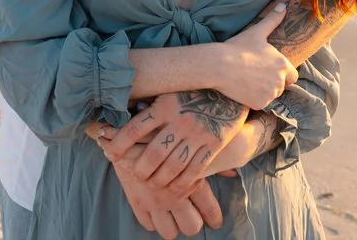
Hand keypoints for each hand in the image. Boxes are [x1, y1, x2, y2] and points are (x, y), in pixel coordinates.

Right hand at [92, 126, 223, 239]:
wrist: (124, 127)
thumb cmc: (165, 130)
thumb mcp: (190, 141)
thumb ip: (213, 160)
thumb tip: (232, 172)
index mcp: (191, 180)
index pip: (208, 208)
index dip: (214, 217)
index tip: (215, 223)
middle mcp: (174, 195)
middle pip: (190, 225)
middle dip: (193, 225)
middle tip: (193, 220)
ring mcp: (154, 201)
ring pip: (168, 231)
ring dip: (172, 227)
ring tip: (173, 219)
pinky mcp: (136, 201)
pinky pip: (147, 223)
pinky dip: (153, 222)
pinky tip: (156, 214)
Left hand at [101, 91, 249, 189]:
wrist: (231, 93)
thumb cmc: (193, 93)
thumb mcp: (170, 92)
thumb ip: (150, 105)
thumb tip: (119, 115)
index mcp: (165, 105)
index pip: (134, 128)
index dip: (118, 143)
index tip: (109, 152)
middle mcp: (180, 120)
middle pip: (153, 153)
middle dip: (140, 169)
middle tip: (136, 174)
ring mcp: (199, 133)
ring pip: (173, 165)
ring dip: (159, 180)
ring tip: (153, 183)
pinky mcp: (214, 144)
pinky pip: (195, 170)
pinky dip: (182, 183)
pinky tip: (174, 188)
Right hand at [210, 2, 299, 108]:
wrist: (219, 65)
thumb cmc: (238, 47)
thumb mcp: (257, 31)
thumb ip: (273, 20)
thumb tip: (284, 5)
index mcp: (283, 64)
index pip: (293, 76)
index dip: (283, 75)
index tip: (270, 71)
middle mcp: (280, 81)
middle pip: (281, 87)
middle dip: (272, 83)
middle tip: (255, 76)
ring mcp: (270, 94)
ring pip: (270, 96)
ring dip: (263, 92)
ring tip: (248, 82)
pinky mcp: (260, 104)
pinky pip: (260, 104)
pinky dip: (254, 100)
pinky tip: (243, 90)